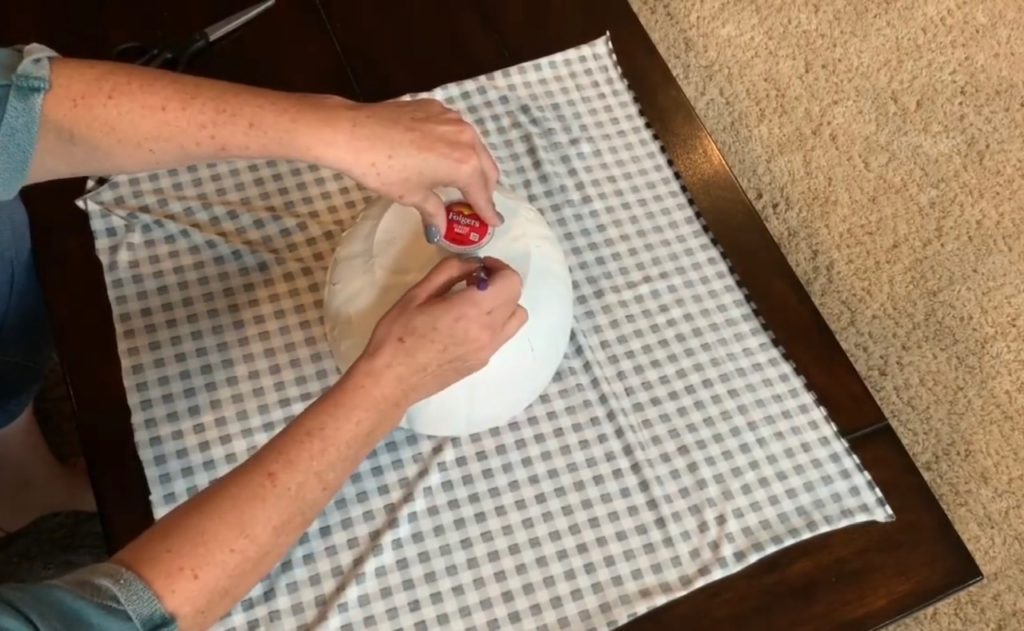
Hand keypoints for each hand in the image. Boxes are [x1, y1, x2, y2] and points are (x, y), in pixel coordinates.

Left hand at [312, 97, 501, 237]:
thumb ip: (435, 211)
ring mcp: (453, 118)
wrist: (354, 132)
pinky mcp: (437, 107)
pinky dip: (457, 146)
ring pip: (475, 146)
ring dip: (474, 165)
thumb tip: (441, 229)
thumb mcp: (413, 195)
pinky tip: (442, 155)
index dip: (488, 211)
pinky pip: (457, 130)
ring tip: (462, 180)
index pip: (482, 194)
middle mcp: (467, 138)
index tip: (495, 222)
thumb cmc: (384, 170)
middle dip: (485, 188)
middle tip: (478, 204)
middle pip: (486, 168)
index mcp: (465, 164)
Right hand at [352, 256, 526, 407]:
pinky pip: (503, 335)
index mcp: (471, 310)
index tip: (480, 266)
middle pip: (516, 297)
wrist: (391, 381)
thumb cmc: (397, 334)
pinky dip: (495, 321)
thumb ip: (449, 271)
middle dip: (501, 281)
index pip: (510, 282)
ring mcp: (488, 350)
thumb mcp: (417, 293)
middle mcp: (488, 331)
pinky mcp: (482, 362)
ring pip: (516, 318)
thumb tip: (473, 264)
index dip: (499, 267)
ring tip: (475, 301)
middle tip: (474, 280)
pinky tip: (467, 322)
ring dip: (504, 302)